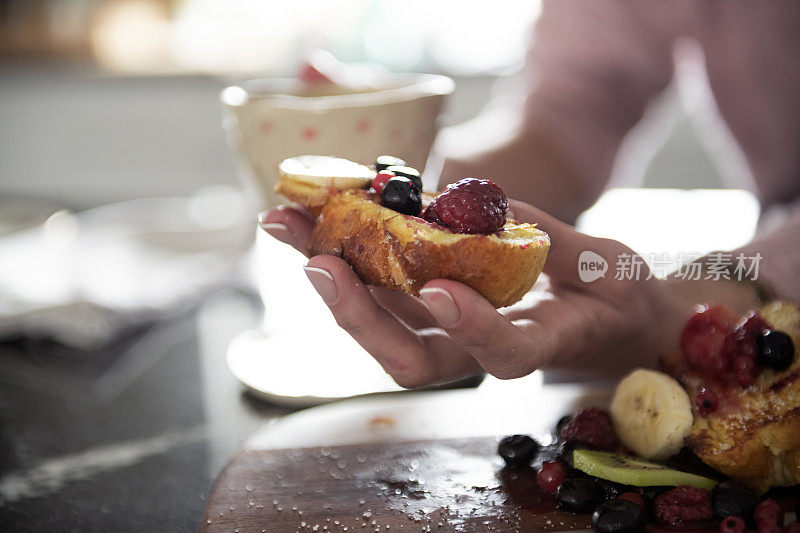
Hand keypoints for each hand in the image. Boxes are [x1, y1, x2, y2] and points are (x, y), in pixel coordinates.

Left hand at [260, 200, 760, 386]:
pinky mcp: (422, 308)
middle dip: (360, 316)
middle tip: (319, 262)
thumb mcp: (609, 268)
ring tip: (284, 224)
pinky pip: (374, 290)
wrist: (594, 321)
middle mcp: (475, 351)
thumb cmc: (610, 298)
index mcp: (535, 345)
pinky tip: (304, 219)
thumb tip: (496, 212)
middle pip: (411, 358)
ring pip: (378, 324)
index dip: (472, 327)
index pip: (503, 353)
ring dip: (328, 276)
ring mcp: (443, 333)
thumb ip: (557, 246)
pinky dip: (338, 254)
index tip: (441, 288)